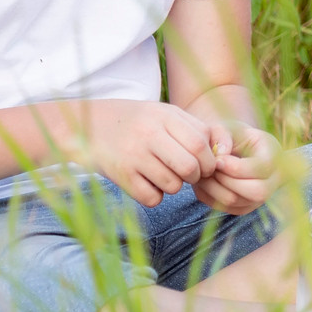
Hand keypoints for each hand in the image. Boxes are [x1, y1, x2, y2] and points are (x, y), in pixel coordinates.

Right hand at [71, 100, 219, 207]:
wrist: (89, 124)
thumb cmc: (139, 121)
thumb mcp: (165, 114)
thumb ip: (195, 129)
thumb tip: (222, 152)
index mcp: (165, 115)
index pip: (201, 145)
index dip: (209, 161)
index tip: (205, 165)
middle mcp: (150, 134)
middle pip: (190, 167)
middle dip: (195, 176)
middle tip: (189, 174)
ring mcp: (133, 155)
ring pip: (172, 185)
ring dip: (174, 186)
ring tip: (164, 174)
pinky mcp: (120, 175)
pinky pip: (151, 197)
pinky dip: (155, 195)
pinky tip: (147, 183)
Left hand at [194, 121, 281, 214]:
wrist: (242, 151)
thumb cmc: (237, 136)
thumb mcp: (232, 128)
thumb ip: (224, 135)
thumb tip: (220, 155)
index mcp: (274, 155)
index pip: (260, 169)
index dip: (235, 167)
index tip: (217, 159)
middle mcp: (274, 179)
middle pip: (255, 191)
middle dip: (226, 180)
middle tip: (209, 169)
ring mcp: (261, 197)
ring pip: (237, 201)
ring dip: (214, 188)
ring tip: (204, 174)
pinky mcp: (245, 207)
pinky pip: (224, 208)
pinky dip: (210, 196)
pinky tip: (205, 181)